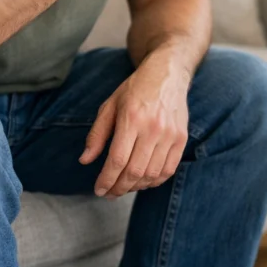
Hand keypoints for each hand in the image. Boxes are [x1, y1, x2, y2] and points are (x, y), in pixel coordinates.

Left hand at [79, 50, 190, 196]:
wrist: (168, 74)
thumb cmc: (135, 89)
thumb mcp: (110, 105)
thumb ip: (97, 134)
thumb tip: (85, 160)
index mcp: (132, 118)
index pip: (117, 159)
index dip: (106, 180)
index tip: (99, 190)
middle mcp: (153, 128)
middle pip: (134, 171)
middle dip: (119, 188)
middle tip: (109, 193)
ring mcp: (170, 134)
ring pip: (152, 174)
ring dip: (136, 187)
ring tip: (124, 186)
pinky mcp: (181, 138)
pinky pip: (168, 169)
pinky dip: (155, 181)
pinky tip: (143, 181)